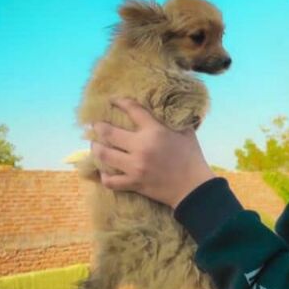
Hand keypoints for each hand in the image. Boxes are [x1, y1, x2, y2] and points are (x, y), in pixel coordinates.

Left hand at [90, 97, 215, 207]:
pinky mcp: (134, 183)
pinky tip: (104, 173)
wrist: (193, 187)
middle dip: (98, 126)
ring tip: (95, 146)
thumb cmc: (192, 157)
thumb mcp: (186, 132)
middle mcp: (141, 147)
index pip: (132, 110)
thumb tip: (165, 107)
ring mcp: (135, 167)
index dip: (120, 102)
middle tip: (95, 125)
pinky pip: (111, 181)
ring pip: (104, 156)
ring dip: (96, 149)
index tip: (112, 100)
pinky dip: (105, 177)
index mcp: (155, 131)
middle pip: (109, 132)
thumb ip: (173, 119)